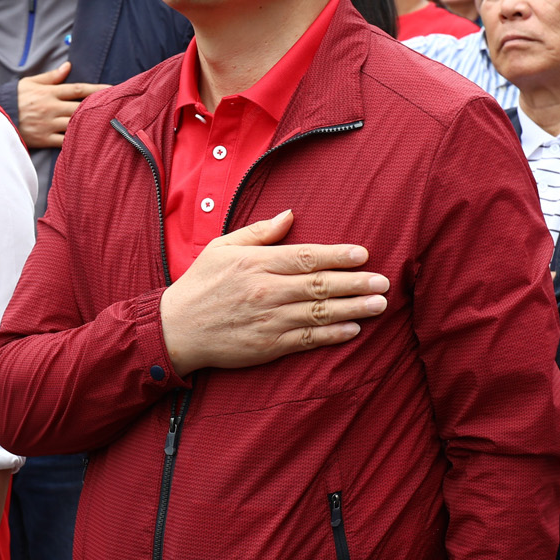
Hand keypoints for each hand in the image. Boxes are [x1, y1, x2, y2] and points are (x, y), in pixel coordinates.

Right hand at [16, 61, 109, 149]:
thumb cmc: (15, 98)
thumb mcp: (31, 82)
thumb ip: (51, 76)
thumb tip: (68, 66)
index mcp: (49, 92)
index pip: (78, 89)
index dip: (97, 90)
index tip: (112, 90)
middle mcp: (51, 108)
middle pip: (81, 107)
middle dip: (99, 107)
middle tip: (116, 108)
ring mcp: (48, 124)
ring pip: (75, 124)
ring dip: (90, 124)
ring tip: (108, 125)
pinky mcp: (44, 139)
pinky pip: (65, 141)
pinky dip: (77, 141)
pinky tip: (90, 141)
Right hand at [158, 210, 388, 375]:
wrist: (176, 329)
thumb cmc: (200, 284)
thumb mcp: (223, 247)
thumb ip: (259, 232)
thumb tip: (290, 214)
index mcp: (256, 263)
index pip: (305, 257)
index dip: (337, 255)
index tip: (363, 253)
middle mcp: (265, 291)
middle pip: (319, 285)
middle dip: (355, 283)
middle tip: (384, 281)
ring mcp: (268, 320)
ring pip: (319, 313)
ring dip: (353, 309)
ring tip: (379, 304)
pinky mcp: (268, 346)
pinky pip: (307, 339)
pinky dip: (332, 335)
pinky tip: (354, 330)